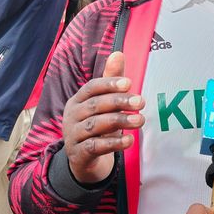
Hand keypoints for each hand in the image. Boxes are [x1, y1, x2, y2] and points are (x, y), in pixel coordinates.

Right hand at [63, 52, 144, 183]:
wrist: (84, 159)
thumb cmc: (97, 124)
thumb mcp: (104, 103)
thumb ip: (111, 80)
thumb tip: (118, 53)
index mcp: (78, 100)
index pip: (92, 87)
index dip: (109, 83)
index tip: (129, 83)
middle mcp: (72, 116)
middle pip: (95, 105)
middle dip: (119, 102)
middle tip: (141, 102)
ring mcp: (73, 135)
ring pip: (96, 125)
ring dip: (119, 121)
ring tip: (140, 120)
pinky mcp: (79, 154)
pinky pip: (95, 147)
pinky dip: (113, 143)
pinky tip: (129, 140)